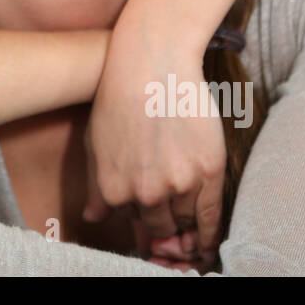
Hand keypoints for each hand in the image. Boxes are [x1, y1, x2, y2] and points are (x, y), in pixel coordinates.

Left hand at [82, 30, 225, 268]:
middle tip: (170, 212)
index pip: (130, 221)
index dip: (140, 215)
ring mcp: (178, 183)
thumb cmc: (119, 98)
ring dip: (184, 222)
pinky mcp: (207, 171)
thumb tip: (93, 218)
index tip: (149, 211)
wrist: (151, 64)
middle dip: (162, 223)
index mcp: (114, 190)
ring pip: (183, 221)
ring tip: (187, 214)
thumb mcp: (96, 143)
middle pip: (158, 226)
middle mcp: (145, 193)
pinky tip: (208, 240)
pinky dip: (209, 233)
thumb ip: (95, 186)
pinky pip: (210, 216)